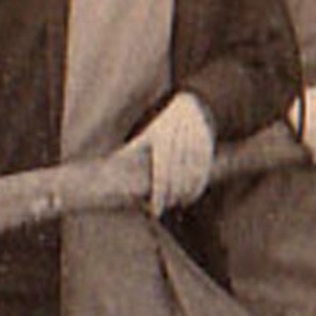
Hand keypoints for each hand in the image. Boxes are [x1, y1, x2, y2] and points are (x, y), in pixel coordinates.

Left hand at [126, 93, 215, 214]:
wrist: (187, 105)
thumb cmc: (160, 127)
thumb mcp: (145, 136)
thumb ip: (130, 152)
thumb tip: (107, 169)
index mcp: (160, 138)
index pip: (160, 173)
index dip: (158, 194)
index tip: (155, 210)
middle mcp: (178, 137)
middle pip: (176, 176)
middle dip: (171, 195)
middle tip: (167, 207)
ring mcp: (195, 140)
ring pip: (191, 174)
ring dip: (186, 193)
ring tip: (178, 204)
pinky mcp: (208, 143)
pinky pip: (204, 169)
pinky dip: (199, 185)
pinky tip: (192, 195)